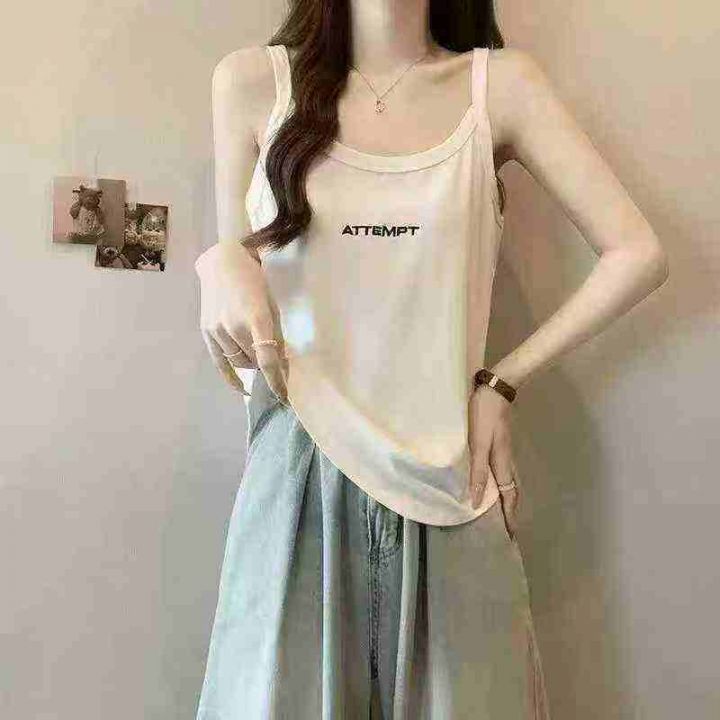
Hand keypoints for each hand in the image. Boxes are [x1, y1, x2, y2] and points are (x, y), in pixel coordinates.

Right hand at [195, 243, 288, 401]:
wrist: (223, 263)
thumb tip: (281, 365)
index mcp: (256, 317)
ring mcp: (217, 329)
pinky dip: (231, 377)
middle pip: (255, 361)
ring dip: (252, 363)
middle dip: (267, 363)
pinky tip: (242, 388)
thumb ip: (276, 335)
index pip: (267, 358)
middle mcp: (234, 326)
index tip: (285, 395)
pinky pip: (219, 362)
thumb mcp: (272, 305)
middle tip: (274, 357)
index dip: (277, 380)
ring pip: (239, 362)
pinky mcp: (206, 331)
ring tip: (258, 353)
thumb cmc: (255, 281)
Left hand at [468, 386, 520, 538]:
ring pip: (506, 480)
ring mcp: (503, 451)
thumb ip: (477, 471)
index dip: (509, 516)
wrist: (495, 388)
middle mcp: (506, 460)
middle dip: (510, 511)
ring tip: (499, 511)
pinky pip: (501, 469)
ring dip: (505, 497)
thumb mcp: (478, 444)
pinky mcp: (498, 443)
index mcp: (502, 463)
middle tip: (506, 528)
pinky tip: (489, 481)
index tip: (511, 535)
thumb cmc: (484, 416)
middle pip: (510, 491)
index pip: (508, 496)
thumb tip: (474, 501)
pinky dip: (499, 482)